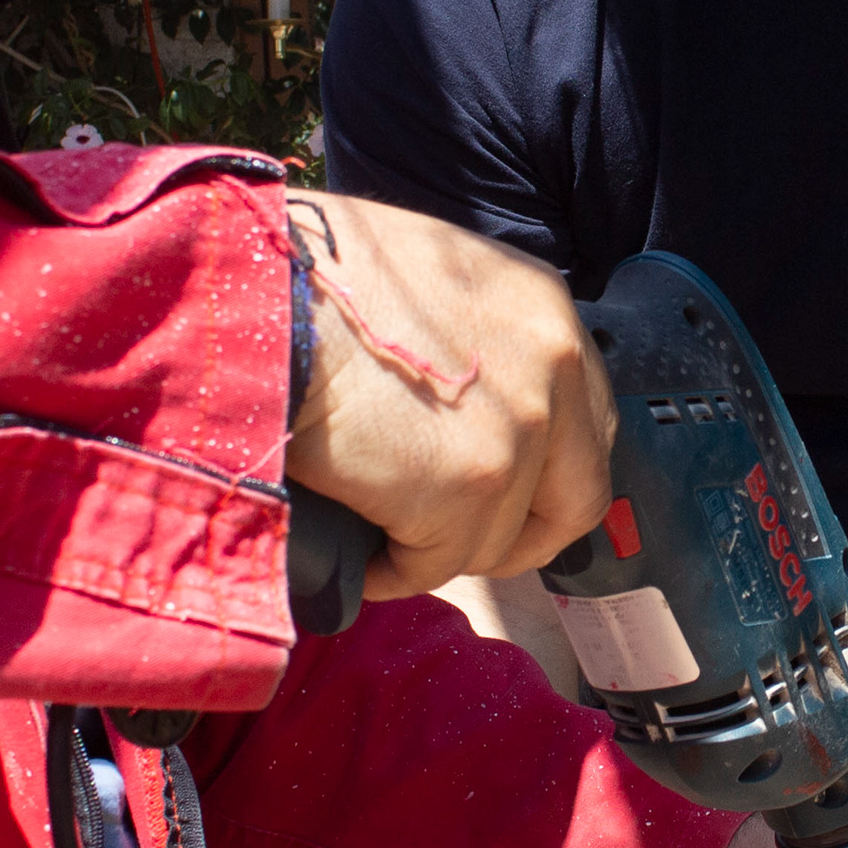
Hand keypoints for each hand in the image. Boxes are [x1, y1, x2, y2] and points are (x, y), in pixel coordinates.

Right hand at [285, 195, 613, 598]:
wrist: (259, 293)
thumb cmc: (306, 274)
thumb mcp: (422, 274)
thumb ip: (468, 336)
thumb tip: (456, 407)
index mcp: (543, 307)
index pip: (588, 421)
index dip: (547, 473)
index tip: (504, 496)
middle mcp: (553, 366)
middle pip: (575, 496)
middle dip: (518, 535)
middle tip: (454, 543)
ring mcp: (516, 431)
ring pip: (497, 540)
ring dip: (439, 550)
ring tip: (382, 539)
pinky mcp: (466, 488)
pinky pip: (437, 565)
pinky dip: (396, 573)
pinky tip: (361, 560)